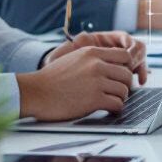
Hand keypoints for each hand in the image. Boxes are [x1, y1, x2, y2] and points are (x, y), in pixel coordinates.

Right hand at [18, 44, 139, 121]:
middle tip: (117, 91)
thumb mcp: (74, 58)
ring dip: (120, 97)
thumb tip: (111, 63)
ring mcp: (96, 82)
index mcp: (92, 52)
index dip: (125, 67)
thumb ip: (93, 58)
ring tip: (111, 101)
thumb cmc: (52, 78)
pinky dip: (115, 108)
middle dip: (124, 84)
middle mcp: (97, 65)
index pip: (124, 56)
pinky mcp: (94, 100)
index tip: (119, 76)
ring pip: (124, 90)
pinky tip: (108, 109)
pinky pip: (117, 104)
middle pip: (127, 74)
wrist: (35, 92)